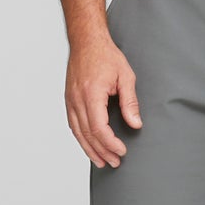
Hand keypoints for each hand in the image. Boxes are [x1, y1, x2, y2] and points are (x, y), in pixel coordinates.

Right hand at [65, 33, 141, 168]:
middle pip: (88, 134)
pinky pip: (73, 125)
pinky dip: (81, 138)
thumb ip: (130, 102)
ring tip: (101, 162)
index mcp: (92, 94)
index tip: (122, 151)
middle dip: (102, 151)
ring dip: (90, 149)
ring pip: (78, 132)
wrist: (86, 41)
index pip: (99, 128)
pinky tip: (89, 146)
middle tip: (115, 162)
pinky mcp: (69, 100)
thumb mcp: (125, 76)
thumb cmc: (106, 55)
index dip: (110, 143)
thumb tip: (135, 124)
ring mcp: (70, 100)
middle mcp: (77, 100)